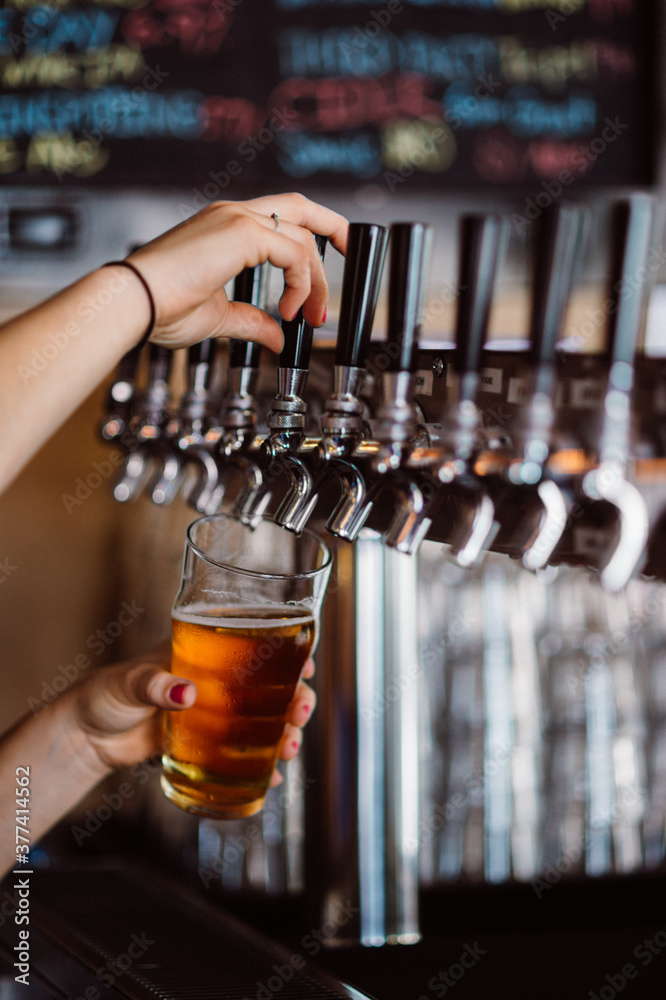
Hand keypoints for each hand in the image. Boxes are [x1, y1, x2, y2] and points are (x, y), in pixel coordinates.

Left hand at [71, 643, 316, 785]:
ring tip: (290, 748)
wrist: (86, 738)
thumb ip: (156, 685)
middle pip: (269, 684)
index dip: (286, 651)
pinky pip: (241, 751)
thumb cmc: (105, 695)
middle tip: (301, 713)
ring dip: (284, 730)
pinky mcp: (205, 743)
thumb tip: (185, 693)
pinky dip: (259, 763)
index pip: (253, 643)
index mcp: (202, 652)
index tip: (304, 666)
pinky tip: (271, 776)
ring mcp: (214, 713)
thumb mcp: (129, 683)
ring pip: (262, 718)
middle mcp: (215, 680)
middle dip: (294, 697)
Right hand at [128, 193, 348, 352]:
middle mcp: (232, 214)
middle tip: (352, 254)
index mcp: (224, 227)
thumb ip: (252, 322)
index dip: (310, 239)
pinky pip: (295, 252)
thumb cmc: (159, 308)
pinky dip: (302, 283)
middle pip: (302, 207)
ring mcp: (237, 218)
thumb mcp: (218, 317)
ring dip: (315, 279)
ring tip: (308, 316)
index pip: (280, 219)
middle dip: (335, 228)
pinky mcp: (241, 232)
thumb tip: (277, 337)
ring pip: (303, 235)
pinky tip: (289, 310)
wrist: (133, 304)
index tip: (321, 272)